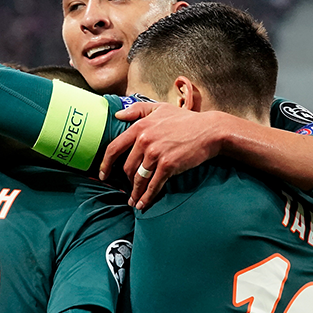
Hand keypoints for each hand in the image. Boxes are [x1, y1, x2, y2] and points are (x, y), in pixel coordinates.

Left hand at [99, 102, 224, 210]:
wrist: (209, 130)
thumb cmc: (186, 120)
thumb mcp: (160, 108)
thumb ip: (137, 110)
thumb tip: (118, 115)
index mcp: (140, 126)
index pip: (115, 147)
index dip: (105, 163)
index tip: (102, 174)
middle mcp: (145, 140)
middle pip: (127, 167)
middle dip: (126, 180)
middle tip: (127, 189)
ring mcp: (156, 153)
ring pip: (139, 178)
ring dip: (135, 192)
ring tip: (133, 200)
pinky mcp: (168, 165)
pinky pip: (153, 185)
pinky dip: (147, 197)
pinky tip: (142, 204)